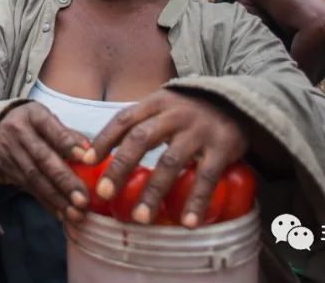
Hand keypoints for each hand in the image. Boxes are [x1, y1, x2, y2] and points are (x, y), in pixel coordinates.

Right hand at [0, 102, 92, 221]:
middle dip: (64, 180)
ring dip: (56, 198)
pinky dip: (46, 203)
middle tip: (83, 199)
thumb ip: (67, 134)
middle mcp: (19, 134)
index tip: (87, 158)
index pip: (50, 128)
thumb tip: (90, 152)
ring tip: (76, 213)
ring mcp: (11, 154)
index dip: (67, 143)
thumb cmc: (30, 123)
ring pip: (35, 178)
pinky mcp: (8, 171)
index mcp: (33, 115)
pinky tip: (61, 214)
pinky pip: (29, 189)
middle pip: (42, 158)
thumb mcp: (45, 118)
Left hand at [86, 90, 248, 227]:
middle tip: (105, 194)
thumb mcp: (163, 108)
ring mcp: (198, 131)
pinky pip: (207, 177)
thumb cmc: (190, 112)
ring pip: (170, 162)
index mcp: (156, 103)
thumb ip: (139, 125)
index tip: (85, 162)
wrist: (239, 102)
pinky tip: (187, 221)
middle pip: (141, 139)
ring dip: (153, 191)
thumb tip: (99, 153)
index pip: (123, 120)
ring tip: (140, 217)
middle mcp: (174, 114)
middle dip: (120, 168)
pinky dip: (196, 200)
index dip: (103, 140)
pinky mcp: (222, 147)